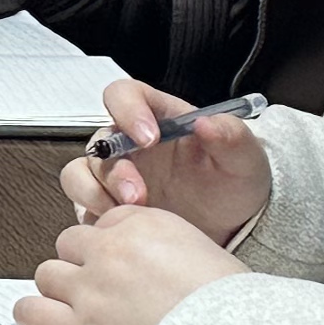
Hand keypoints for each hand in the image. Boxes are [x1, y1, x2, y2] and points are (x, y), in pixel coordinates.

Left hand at [14, 206, 242, 324]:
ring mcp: (91, 287)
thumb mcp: (208, 256)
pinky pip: (30, 311)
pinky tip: (48, 323)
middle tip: (105, 291)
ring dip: (61, 290)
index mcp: (146, 222)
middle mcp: (112, 248)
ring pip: (47, 274)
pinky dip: (35, 316)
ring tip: (83, 311)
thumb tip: (155, 265)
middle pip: (71, 243)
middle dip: (84, 266)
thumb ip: (169, 248)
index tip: (123, 265)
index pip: (106, 220)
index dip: (114, 245)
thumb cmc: (237, 311)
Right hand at [62, 82, 274, 241]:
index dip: (126, 109)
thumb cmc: (235, 184)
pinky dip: (93, 216)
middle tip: (137, 195)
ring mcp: (114, 177)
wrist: (235, 229)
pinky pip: (82, 207)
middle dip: (114, 170)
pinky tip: (119, 229)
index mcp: (156, 118)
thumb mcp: (245, 158)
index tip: (148, 137)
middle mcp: (128, 144)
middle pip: (99, 142)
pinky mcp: (107, 208)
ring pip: (78, 173)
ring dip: (93, 192)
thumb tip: (205, 123)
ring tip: (125, 214)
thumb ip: (231, 136)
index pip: (123, 94)